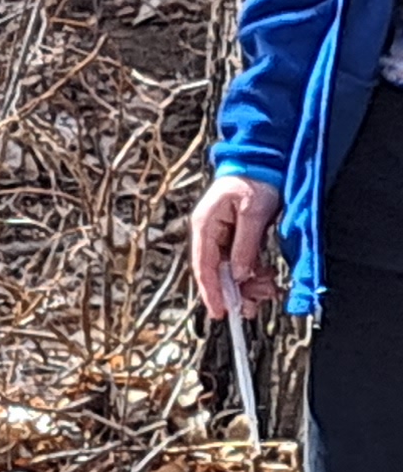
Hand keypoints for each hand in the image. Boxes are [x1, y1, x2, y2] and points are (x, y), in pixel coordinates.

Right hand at [193, 173, 280, 318]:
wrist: (264, 159)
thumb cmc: (256, 179)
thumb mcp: (253, 213)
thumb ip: (245, 245)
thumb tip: (240, 274)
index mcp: (205, 226)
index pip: (205, 266)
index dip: (212, 291)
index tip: (220, 312)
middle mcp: (209, 233)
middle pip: (217, 272)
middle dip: (234, 292)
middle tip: (251, 309)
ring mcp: (222, 235)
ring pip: (231, 269)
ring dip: (247, 284)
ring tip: (266, 293)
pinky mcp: (236, 235)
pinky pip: (242, 260)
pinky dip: (253, 272)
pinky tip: (266, 279)